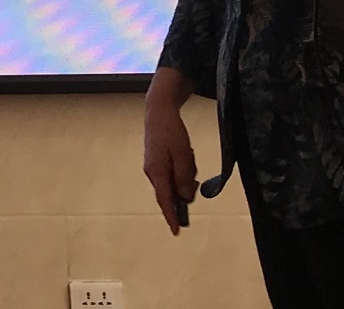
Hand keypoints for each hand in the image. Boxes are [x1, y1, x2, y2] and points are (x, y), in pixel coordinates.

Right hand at [142, 104, 197, 234]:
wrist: (158, 111)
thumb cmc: (171, 131)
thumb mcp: (183, 154)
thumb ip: (184, 177)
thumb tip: (186, 198)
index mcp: (157, 172)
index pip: (165, 200)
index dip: (172, 216)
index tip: (177, 232)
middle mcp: (152, 173)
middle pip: (171, 191)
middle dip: (185, 186)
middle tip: (191, 164)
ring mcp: (153, 167)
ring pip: (174, 181)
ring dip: (185, 173)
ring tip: (187, 153)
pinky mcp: (157, 161)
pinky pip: (172, 172)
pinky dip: (182, 167)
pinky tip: (184, 153)